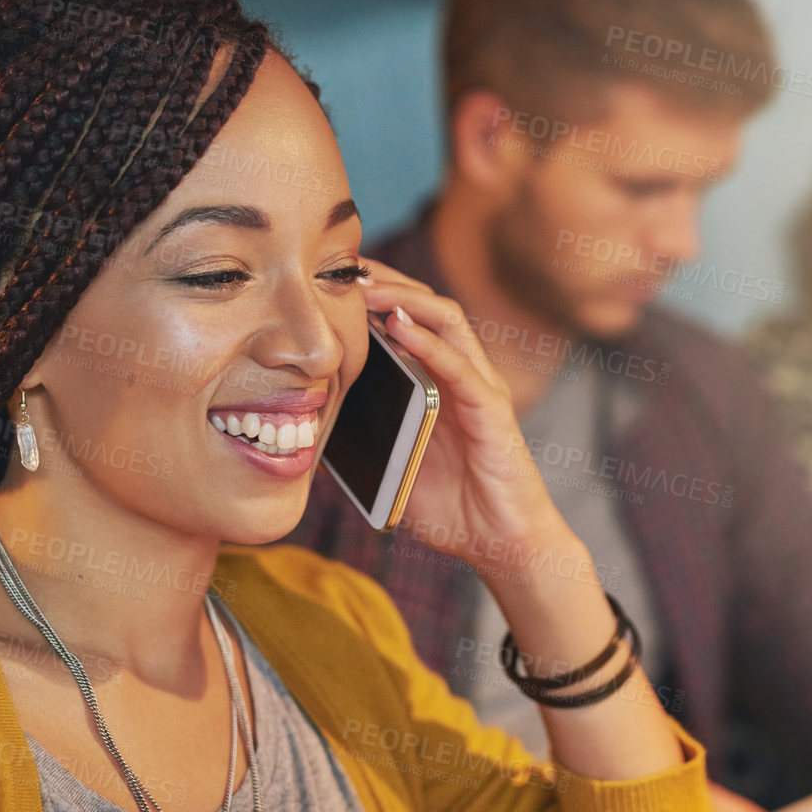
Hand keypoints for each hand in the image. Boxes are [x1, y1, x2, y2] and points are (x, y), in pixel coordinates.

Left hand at [354, 259, 572, 576]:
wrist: (503, 544)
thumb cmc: (455, 509)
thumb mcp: (393, 467)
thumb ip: (363, 440)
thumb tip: (308, 427)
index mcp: (439, 384)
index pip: (408, 320)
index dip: (373, 295)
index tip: (329, 280)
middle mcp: (463, 375)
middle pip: (426, 306)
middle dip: (385, 281)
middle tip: (341, 266)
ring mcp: (480, 388)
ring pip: (447, 321)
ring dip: (405, 298)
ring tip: (366, 285)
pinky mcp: (492, 411)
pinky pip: (460, 367)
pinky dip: (430, 343)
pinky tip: (400, 326)